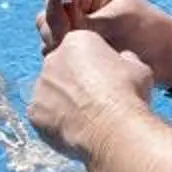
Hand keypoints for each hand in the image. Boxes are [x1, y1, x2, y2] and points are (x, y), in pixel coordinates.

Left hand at [29, 28, 154, 155]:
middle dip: (75, 83)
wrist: (113, 128)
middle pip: (62, 69)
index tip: (106, 80)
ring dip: (64, 103)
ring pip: (51, 93)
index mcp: (76, 41)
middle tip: (95, 101)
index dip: (94, 65)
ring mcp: (40, 86)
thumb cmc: (128, 94)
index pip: (81, 48)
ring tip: (87, 119)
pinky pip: (43, 116)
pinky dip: (56, 123)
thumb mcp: (138, 67)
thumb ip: (125, 59)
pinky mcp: (34, 112)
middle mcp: (52, 59)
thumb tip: (123, 59)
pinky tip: (75, 131)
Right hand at [37, 0, 171, 58]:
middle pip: (49, 21)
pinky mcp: (84, 60)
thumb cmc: (150, 31)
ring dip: (57, 49)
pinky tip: (76, 69)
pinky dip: (63, 64)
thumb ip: (85, 21)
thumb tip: (53, 22)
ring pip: (52, 42)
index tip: (60, 26)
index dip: (54, 12)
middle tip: (67, 43)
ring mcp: (81, 38)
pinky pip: (62, 60)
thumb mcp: (117, 21)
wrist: (171, 60)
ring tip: (77, 58)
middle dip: (53, 32)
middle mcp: (81, 15)